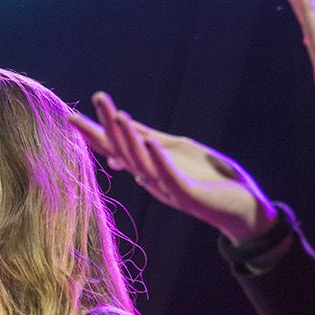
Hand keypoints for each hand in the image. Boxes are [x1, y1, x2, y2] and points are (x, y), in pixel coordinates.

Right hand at [71, 93, 275, 244]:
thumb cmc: (213, 181)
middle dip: (107, 128)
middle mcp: (152, 180)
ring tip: (119, 115)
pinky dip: (158, 159)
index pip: (116, 149)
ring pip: (141, 163)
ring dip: (130, 139)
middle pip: (122, 152)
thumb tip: (116, 150)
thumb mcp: (180, 156)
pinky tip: (150, 141)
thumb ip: (152, 149)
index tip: (71, 116)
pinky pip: (169, 176)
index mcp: (149, 170)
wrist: (244, 211)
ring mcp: (168, 188)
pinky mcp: (188, 195)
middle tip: (96, 102)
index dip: (95, 133)